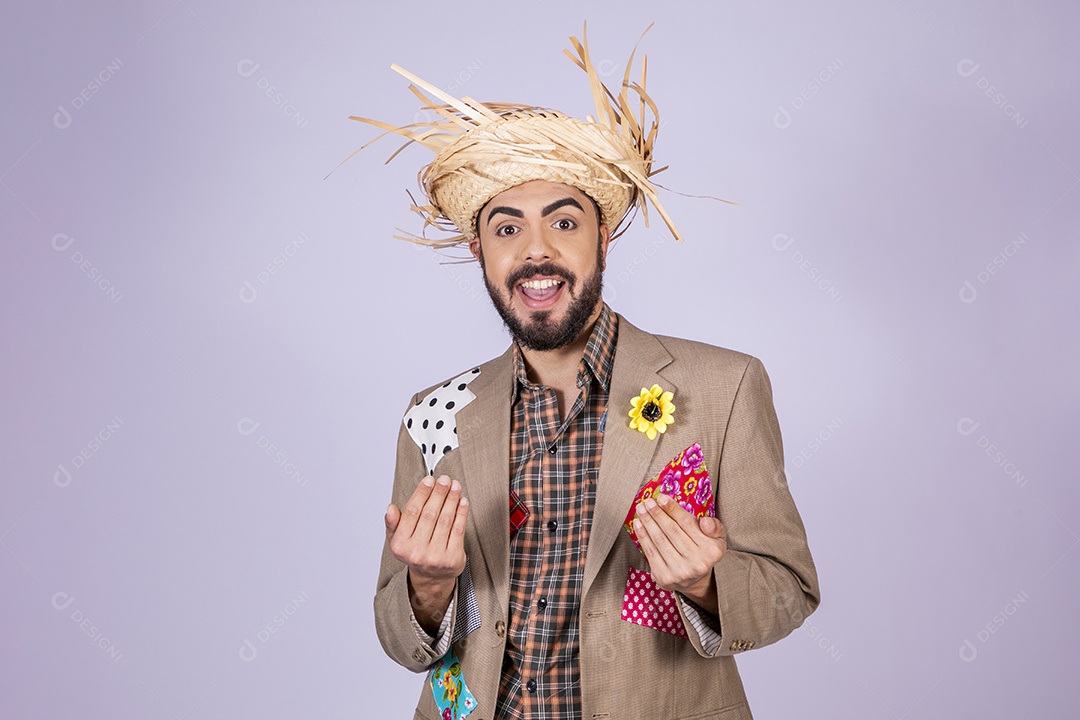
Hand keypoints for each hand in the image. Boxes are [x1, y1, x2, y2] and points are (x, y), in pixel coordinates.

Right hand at [385, 474, 468, 631]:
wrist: (432, 578)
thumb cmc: (416, 551)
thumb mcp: (398, 540)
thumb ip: (394, 523)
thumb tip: (390, 509)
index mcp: (400, 545)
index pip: (411, 513)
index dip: (421, 494)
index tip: (429, 480)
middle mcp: (417, 552)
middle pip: (430, 514)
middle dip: (439, 493)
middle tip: (445, 479)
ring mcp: (436, 557)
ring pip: (445, 520)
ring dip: (451, 500)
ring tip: (455, 486)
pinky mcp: (453, 558)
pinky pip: (458, 530)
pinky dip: (461, 513)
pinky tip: (462, 501)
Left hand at [632, 493, 726, 607]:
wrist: (694, 580)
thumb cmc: (704, 552)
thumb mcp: (718, 538)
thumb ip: (715, 526)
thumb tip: (705, 521)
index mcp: (712, 550)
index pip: (688, 523)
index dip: (672, 509)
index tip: (661, 498)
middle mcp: (697, 563)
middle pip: (671, 530)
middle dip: (657, 513)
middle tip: (648, 501)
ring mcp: (679, 572)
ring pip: (659, 540)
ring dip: (647, 522)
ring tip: (641, 510)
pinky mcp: (664, 577)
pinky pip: (650, 552)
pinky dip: (642, 536)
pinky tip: (638, 524)